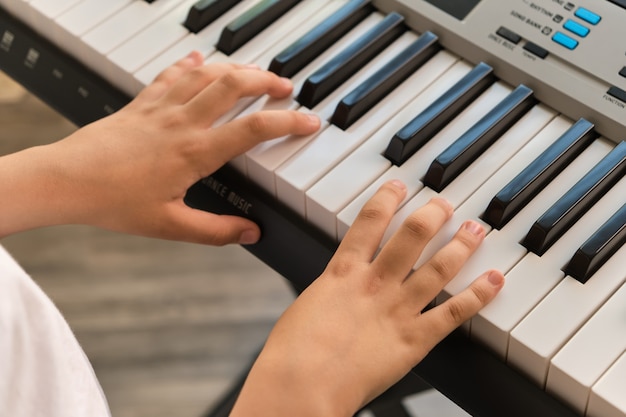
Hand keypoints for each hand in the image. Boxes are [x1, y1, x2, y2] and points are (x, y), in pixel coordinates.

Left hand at [0, 51, 319, 242]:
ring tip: (255, 74)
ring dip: (236, 69)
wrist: (67, 180)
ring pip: (207, 74)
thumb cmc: (115, 201)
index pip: (253, 129)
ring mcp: (161, 108)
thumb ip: (216, 231)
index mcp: (195, 152)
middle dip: (266, 81)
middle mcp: (182, 122)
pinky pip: (171, 74)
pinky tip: (198, 60)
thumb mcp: (170, 226)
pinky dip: (191, 65)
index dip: (287, 122)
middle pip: (233, 86)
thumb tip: (251, 233)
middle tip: (286, 87)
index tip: (309, 120)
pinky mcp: (142, 103)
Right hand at [231, 180, 503, 416]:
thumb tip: (336, 290)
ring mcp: (398, 309)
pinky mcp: (414, 339)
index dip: (387, 198)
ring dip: (461, 245)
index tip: (399, 186)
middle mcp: (375, 283)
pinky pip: (453, 312)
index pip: (370, 221)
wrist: (302, 383)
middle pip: (413, 234)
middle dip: (433, 214)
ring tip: (474, 230)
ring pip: (439, 266)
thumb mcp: (307, 306)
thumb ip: (330, 292)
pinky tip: (493, 279)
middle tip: (444, 205)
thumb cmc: (294, 351)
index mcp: (343, 272)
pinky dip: (478, 295)